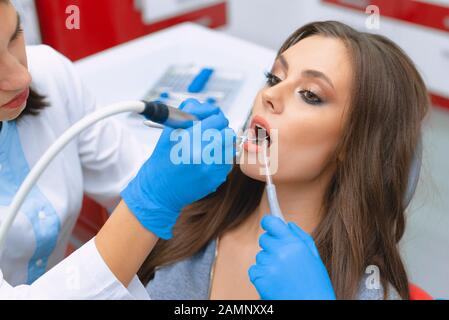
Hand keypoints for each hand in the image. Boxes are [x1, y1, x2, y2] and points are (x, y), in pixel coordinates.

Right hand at [121, 99, 234, 239]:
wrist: (159, 191)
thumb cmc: (163, 160)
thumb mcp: (169, 131)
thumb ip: (188, 113)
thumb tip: (208, 107)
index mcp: (189, 139)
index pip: (217, 119)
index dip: (214, 117)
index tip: (209, 120)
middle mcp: (202, 154)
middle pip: (228, 132)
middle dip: (220, 130)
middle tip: (211, 133)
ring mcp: (211, 168)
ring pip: (230, 147)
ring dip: (222, 145)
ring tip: (208, 148)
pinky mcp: (217, 179)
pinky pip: (228, 162)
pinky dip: (220, 159)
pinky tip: (206, 162)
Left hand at [248, 215, 335, 299]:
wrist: (312, 308)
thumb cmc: (315, 284)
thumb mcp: (314, 257)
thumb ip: (301, 237)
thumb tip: (288, 224)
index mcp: (294, 244)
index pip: (271, 222)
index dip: (268, 222)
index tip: (268, 224)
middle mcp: (280, 252)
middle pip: (263, 239)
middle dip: (270, 246)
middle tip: (282, 258)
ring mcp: (269, 266)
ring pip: (259, 256)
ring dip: (267, 263)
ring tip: (282, 275)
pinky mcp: (261, 280)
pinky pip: (254, 270)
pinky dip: (261, 276)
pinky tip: (274, 282)